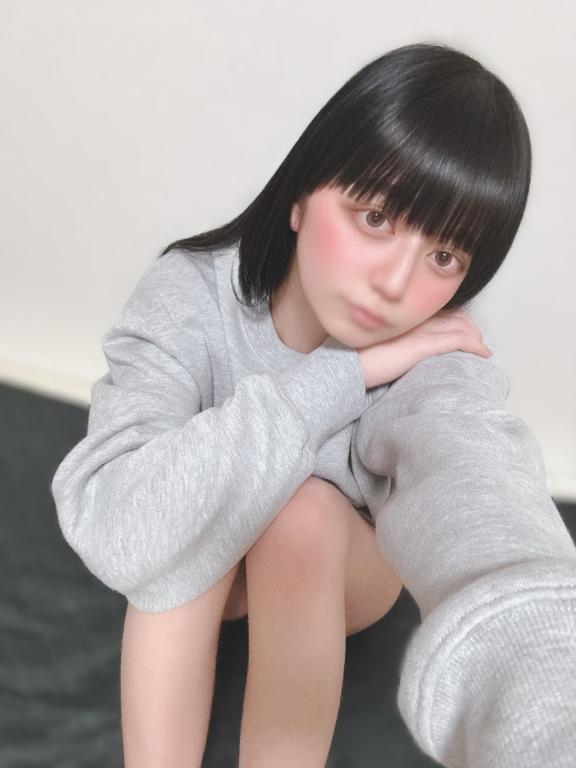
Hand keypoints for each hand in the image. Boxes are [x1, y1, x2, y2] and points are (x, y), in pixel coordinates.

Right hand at [357, 309, 491, 388]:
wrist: (347, 365)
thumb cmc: (354, 357)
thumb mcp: (375, 342)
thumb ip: (391, 339)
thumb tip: (398, 348)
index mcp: (403, 314)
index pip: (438, 309)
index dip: (455, 317)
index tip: (462, 327)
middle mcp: (415, 317)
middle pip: (454, 315)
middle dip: (469, 327)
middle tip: (476, 340)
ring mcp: (421, 330)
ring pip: (460, 326)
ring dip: (475, 336)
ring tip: (481, 348)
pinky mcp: (425, 345)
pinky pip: (459, 340)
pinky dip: (475, 346)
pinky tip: (483, 353)